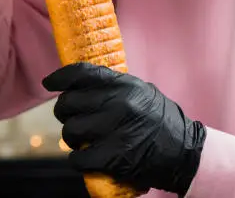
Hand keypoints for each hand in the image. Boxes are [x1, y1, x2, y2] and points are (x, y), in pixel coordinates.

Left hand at [42, 63, 206, 194]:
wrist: (186, 153)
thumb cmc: (161, 122)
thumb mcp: (141, 93)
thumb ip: (114, 87)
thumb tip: (79, 85)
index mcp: (124, 84)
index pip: (82, 73)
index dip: (60, 77)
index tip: (48, 83)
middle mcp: (119, 103)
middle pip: (69, 103)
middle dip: (65, 113)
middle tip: (73, 120)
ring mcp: (116, 130)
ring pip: (70, 131)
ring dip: (71, 138)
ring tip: (82, 141)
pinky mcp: (115, 158)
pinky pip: (78, 158)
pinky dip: (78, 160)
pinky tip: (85, 159)